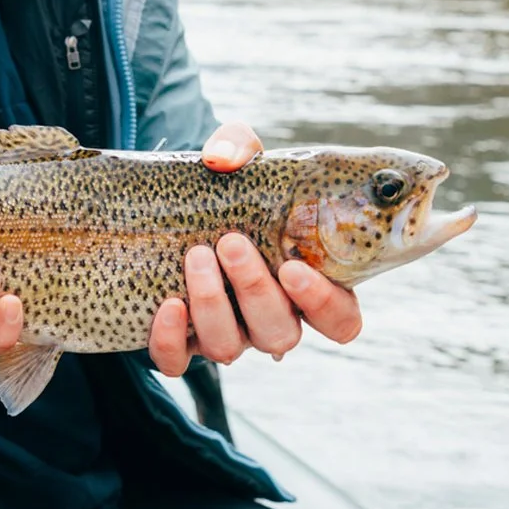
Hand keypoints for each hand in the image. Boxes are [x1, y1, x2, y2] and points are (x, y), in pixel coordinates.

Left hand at [147, 122, 363, 375]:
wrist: (171, 207)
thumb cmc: (227, 189)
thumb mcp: (240, 160)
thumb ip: (239, 146)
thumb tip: (221, 158)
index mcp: (306, 287)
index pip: (341, 320)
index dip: (323, 304)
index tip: (294, 267)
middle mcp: (271, 319)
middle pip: (281, 333)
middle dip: (256, 290)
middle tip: (232, 243)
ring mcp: (227, 336)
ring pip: (230, 349)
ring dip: (213, 305)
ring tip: (197, 255)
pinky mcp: (180, 343)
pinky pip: (177, 361)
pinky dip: (170, 340)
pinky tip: (167, 305)